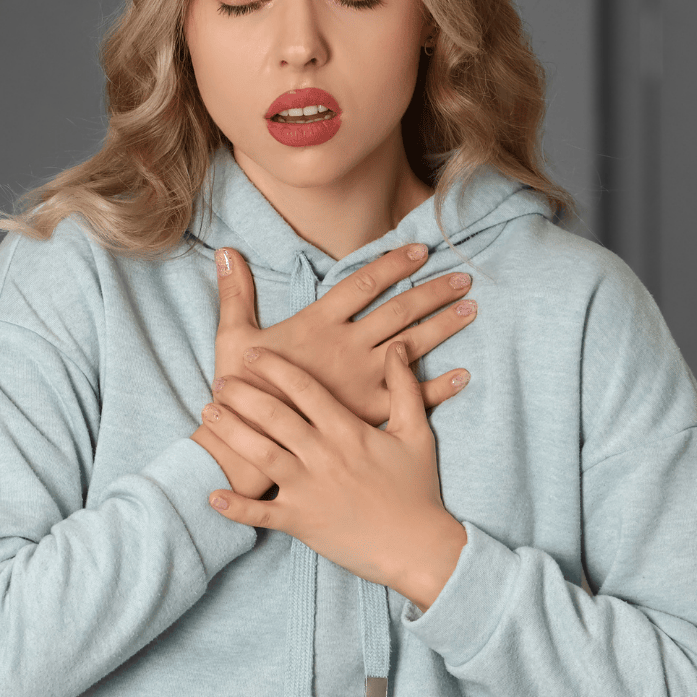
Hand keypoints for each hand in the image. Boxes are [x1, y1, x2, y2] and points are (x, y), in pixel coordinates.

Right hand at [192, 242, 475, 499]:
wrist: (249, 446)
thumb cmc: (241, 392)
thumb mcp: (232, 338)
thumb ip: (235, 293)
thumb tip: (226, 251)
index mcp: (319, 325)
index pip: (363, 284)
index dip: (393, 264)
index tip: (421, 250)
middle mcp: (348, 347)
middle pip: (399, 311)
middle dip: (433, 292)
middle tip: (464, 277)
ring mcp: (362, 380)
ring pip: (413, 347)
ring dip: (444, 326)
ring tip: (471, 309)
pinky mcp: (370, 413)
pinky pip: (411, 399)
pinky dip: (439, 387)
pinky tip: (463, 375)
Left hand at [201, 342, 467, 611]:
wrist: (418, 547)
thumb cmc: (417, 489)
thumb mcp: (416, 432)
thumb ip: (404, 387)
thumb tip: (399, 347)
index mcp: (347, 431)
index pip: (304, 388)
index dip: (275, 367)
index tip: (253, 354)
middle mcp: (322, 455)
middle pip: (273, 416)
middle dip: (242, 394)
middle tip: (219, 379)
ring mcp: (308, 489)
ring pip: (259, 455)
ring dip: (230, 434)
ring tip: (208, 415)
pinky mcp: (300, 522)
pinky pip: (260, 513)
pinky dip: (234, 507)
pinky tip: (211, 495)